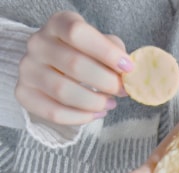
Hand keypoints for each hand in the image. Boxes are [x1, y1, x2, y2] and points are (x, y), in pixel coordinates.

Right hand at [15, 11, 132, 124]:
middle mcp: (38, 44)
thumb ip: (114, 53)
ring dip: (94, 102)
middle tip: (122, 91)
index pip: (78, 34)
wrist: (54, 68)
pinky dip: (81, 117)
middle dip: (106, 82)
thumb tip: (127, 71)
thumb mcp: (101, 46)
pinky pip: (55, 112)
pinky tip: (96, 114)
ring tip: (110, 104)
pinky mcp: (25, 94)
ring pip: (64, 92)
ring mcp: (28, 69)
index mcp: (58, 25)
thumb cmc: (85, 56)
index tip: (128, 68)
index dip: (106, 52)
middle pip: (75, 65)